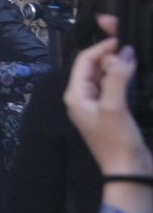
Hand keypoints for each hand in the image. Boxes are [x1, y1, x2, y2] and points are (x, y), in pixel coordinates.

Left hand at [65, 17, 152, 176]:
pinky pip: (115, 89)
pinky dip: (124, 80)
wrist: (128, 173)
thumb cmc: (117, 142)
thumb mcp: (115, 106)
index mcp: (75, 94)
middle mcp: (82, 97)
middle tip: (132, 54)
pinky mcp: (111, 113)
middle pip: (94, 67)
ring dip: (119, 68)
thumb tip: (124, 52)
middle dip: (111, 57)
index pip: (84, 61)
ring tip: (136, 62)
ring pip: (106, 77)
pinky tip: (137, 77)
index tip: (122, 39)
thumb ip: (117, 77)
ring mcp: (97, 105)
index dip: (101, 48)